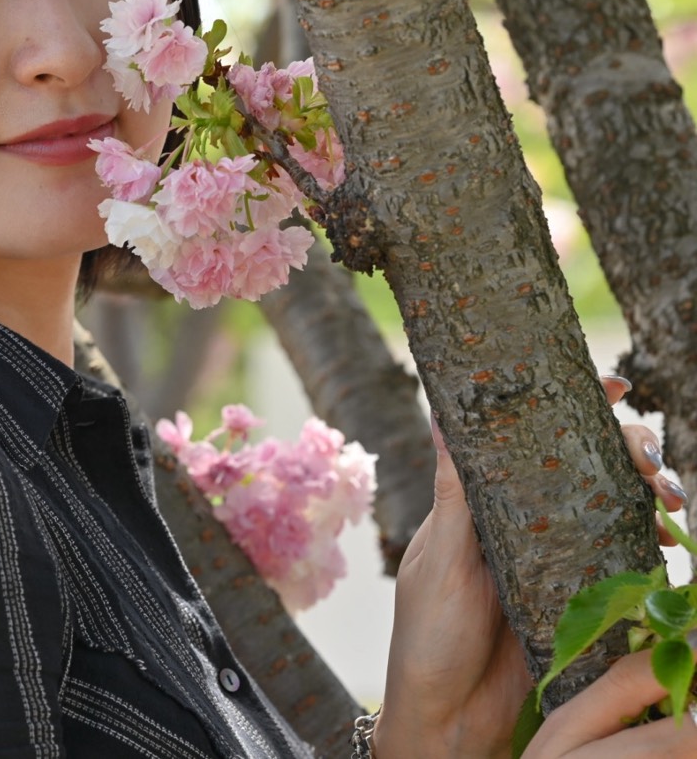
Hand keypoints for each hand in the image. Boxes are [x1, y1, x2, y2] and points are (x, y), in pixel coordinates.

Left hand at [374, 376, 684, 757]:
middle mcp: (522, 522)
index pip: (529, 437)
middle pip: (587, 464)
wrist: (448, 719)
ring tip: (671, 503)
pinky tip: (671, 544)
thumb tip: (439, 413)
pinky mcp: (581, 599)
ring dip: (650, 494)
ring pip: (614, 506)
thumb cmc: (430, 636)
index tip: (616, 383)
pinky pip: (625, 560)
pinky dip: (653, 545)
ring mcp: (556, 558)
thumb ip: (454, 495)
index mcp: (482, 504)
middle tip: (652, 462)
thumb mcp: (442, 561)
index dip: (574, 403)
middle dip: (630, 450)